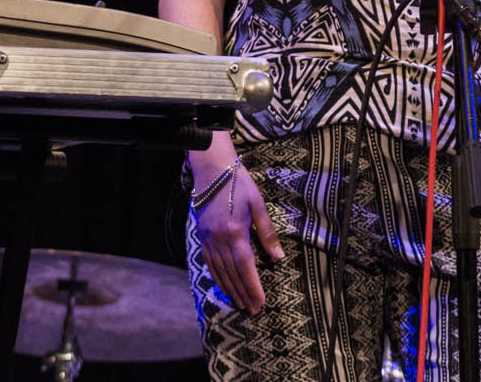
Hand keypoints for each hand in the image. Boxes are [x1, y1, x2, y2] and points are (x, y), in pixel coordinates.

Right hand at [191, 149, 282, 311]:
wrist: (212, 171)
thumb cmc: (239, 184)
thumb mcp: (258, 204)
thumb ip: (267, 232)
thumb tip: (278, 257)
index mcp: (235, 232)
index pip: (245, 266)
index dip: (253, 287)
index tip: (260, 302)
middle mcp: (219, 239)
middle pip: (232, 273)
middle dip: (243, 294)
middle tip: (253, 310)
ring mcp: (208, 239)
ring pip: (219, 271)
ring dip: (230, 290)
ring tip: (241, 304)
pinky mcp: (202, 236)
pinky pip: (209, 263)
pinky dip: (217, 277)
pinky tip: (224, 286)